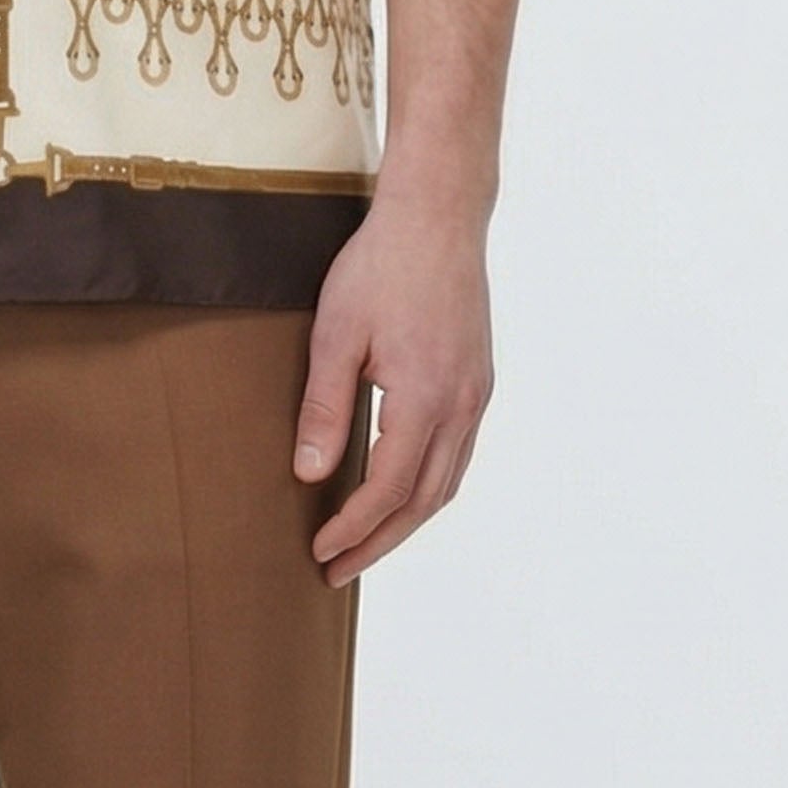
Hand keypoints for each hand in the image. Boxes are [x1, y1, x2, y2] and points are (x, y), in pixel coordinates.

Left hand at [292, 197, 494, 586]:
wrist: (437, 217)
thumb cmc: (380, 266)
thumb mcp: (336, 334)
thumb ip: (325, 408)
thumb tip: (308, 473)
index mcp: (425, 399)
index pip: (388, 490)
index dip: (353, 529)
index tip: (321, 552)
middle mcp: (462, 405)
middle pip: (424, 501)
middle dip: (380, 542)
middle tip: (338, 570)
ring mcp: (477, 393)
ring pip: (448, 482)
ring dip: (407, 520)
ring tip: (367, 543)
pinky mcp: (479, 379)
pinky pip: (459, 453)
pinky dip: (430, 486)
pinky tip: (403, 490)